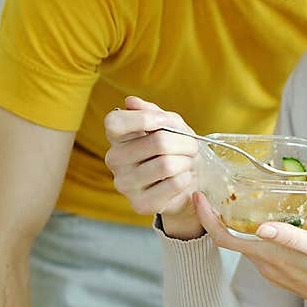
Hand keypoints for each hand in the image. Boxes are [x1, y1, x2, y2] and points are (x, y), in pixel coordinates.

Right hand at [104, 96, 202, 237]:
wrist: (187, 184)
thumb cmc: (176, 150)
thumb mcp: (169, 125)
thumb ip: (153, 113)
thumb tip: (131, 102)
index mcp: (117, 137)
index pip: (115, 123)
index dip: (147, 119)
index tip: (167, 122)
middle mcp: (114, 160)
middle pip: (157, 142)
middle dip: (184, 142)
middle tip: (192, 147)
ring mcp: (124, 184)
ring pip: (166, 164)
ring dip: (187, 161)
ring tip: (188, 162)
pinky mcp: (139, 204)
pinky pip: (173, 184)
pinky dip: (186, 178)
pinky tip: (184, 178)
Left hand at [193, 193, 306, 306]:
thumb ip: (291, 238)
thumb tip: (261, 228)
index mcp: (272, 258)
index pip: (225, 239)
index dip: (208, 218)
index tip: (199, 196)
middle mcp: (269, 266)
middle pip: (232, 239)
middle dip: (221, 215)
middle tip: (219, 187)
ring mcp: (278, 271)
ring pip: (248, 244)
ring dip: (240, 223)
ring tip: (243, 196)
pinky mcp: (289, 273)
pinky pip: (264, 250)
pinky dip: (258, 232)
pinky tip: (272, 218)